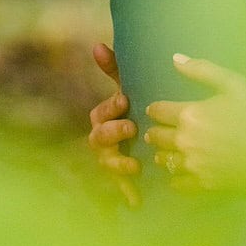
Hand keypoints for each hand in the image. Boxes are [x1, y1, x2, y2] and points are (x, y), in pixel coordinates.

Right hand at [86, 43, 140, 206]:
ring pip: (106, 163)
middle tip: (131, 128)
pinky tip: (136, 201)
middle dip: (114, 132)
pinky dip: (127, 194)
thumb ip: (114, 69)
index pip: (101, 112)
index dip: (111, 107)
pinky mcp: (120, 179)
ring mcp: (109, 160)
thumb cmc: (135, 107)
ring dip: (118, 163)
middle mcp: (102, 140)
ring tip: (134, 164)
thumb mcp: (129, 87)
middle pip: (99, 138)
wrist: (148, 139)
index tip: (125, 100)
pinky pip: (120, 188)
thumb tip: (98, 44)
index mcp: (104, 117)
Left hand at [143, 53, 245, 192]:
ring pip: (163, 160)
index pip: (158, 111)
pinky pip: (177, 183)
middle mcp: (185, 141)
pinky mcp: (203, 184)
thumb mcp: (235, 84)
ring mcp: (193, 165)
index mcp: (190, 114)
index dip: (155, 109)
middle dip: (155, 131)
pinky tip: (181, 172)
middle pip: (156, 137)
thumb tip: (175, 58)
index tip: (156, 109)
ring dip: (162, 153)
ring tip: (167, 150)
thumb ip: (202, 70)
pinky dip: (175, 177)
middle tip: (157, 131)